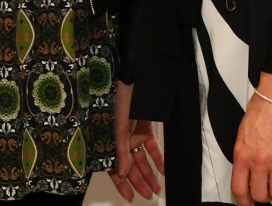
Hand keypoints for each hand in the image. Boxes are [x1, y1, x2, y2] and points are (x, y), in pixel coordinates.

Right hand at [108, 80, 163, 201]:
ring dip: (149, 173)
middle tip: (149, 194)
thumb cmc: (119, 97)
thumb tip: (122, 172)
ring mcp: (132, 133)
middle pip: (129, 166)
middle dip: (139, 181)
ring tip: (157, 186)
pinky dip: (158, 157)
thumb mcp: (118, 125)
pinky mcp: (144, 127)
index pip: (113, 166)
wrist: (131, 77)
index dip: (120, 183)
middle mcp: (119, 139)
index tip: (130, 196)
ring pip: (141, 159)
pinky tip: (163, 168)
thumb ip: (120, 149)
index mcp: (108, 139)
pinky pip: (151, 146)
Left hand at [230, 73, 271, 205]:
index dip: (244, 202)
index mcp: (242, 154)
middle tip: (267, 188)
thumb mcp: (242, 133)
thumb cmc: (262, 109)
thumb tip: (249, 175)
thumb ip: (245, 156)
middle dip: (264, 196)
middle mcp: (259, 161)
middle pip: (261, 196)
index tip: (249, 204)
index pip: (240, 189)